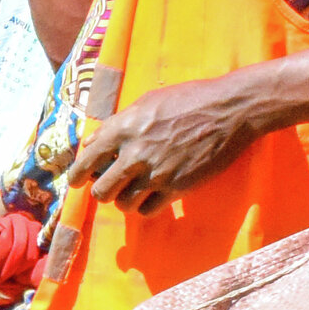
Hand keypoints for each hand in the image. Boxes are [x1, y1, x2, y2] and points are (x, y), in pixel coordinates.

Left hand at [59, 74, 258, 220]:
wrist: (232, 109)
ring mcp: (156, 172)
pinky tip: (152, 197)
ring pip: (122, 204)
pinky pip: (146, 210)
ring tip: (133, 192)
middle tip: (110, 188)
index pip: (85, 162)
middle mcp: (135, 154)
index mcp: (123, 129)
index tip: (77, 182)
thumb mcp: (147, 102)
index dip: (77, 176)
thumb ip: (116, 123)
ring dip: (124, 201)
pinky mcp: (177, 187)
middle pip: (100, 191)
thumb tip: (91, 142)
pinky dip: (145, 207)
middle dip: (102, 192)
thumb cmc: (190, 99)